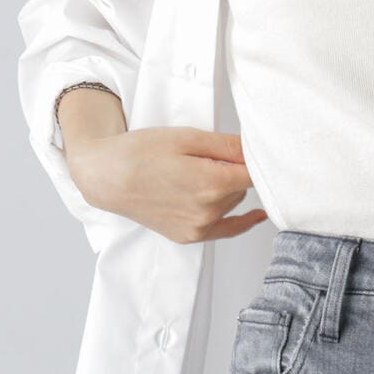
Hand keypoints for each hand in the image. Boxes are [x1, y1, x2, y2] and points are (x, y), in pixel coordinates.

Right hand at [66, 126, 268, 243]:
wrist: (107, 177)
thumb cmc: (142, 151)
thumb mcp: (188, 137)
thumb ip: (229, 146)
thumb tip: (259, 150)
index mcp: (212, 183)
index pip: (256, 174)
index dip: (260, 160)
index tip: (265, 151)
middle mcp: (209, 210)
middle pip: (242, 186)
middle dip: (233, 170)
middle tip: (204, 155)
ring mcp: (198, 227)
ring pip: (232, 201)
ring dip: (225, 188)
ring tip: (192, 172)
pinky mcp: (189, 236)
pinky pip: (227, 228)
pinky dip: (242, 220)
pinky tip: (258, 215)